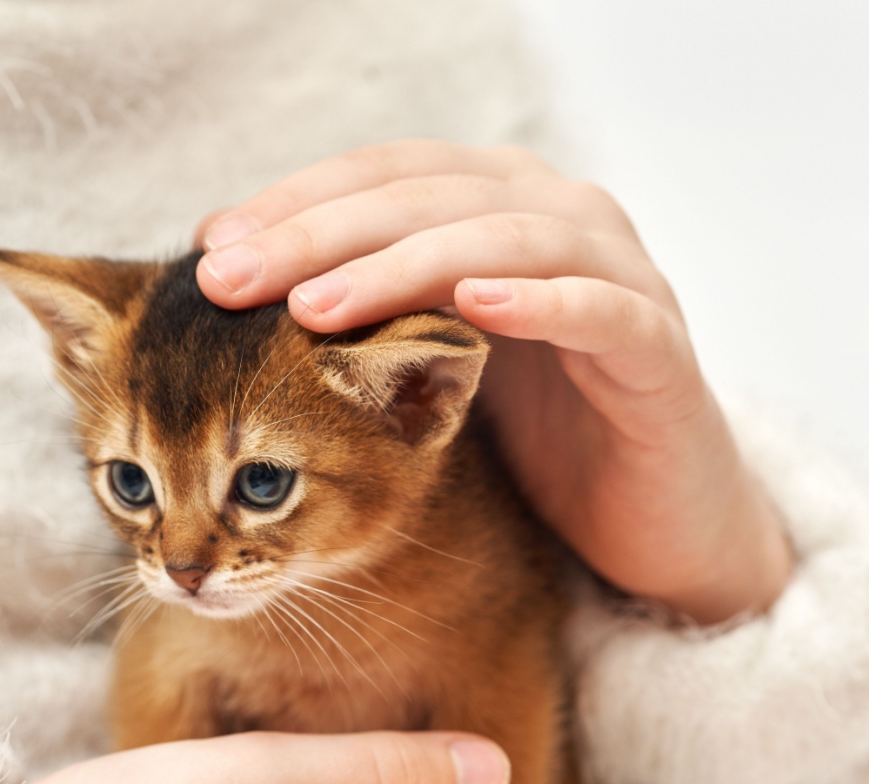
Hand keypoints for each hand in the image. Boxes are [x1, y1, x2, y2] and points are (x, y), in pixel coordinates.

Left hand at [195, 140, 792, 623]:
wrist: (647, 520)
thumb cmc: (525, 434)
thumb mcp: (419, 368)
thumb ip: (351, 311)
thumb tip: (224, 270)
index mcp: (492, 207)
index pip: (382, 177)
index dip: (294, 203)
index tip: (209, 250)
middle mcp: (555, 218)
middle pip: (428, 198)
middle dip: (319, 235)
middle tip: (230, 281)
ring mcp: (616, 275)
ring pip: (505, 238)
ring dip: (405, 267)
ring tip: (319, 307)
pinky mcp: (659, 350)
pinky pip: (601, 310)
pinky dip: (540, 303)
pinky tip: (473, 312)